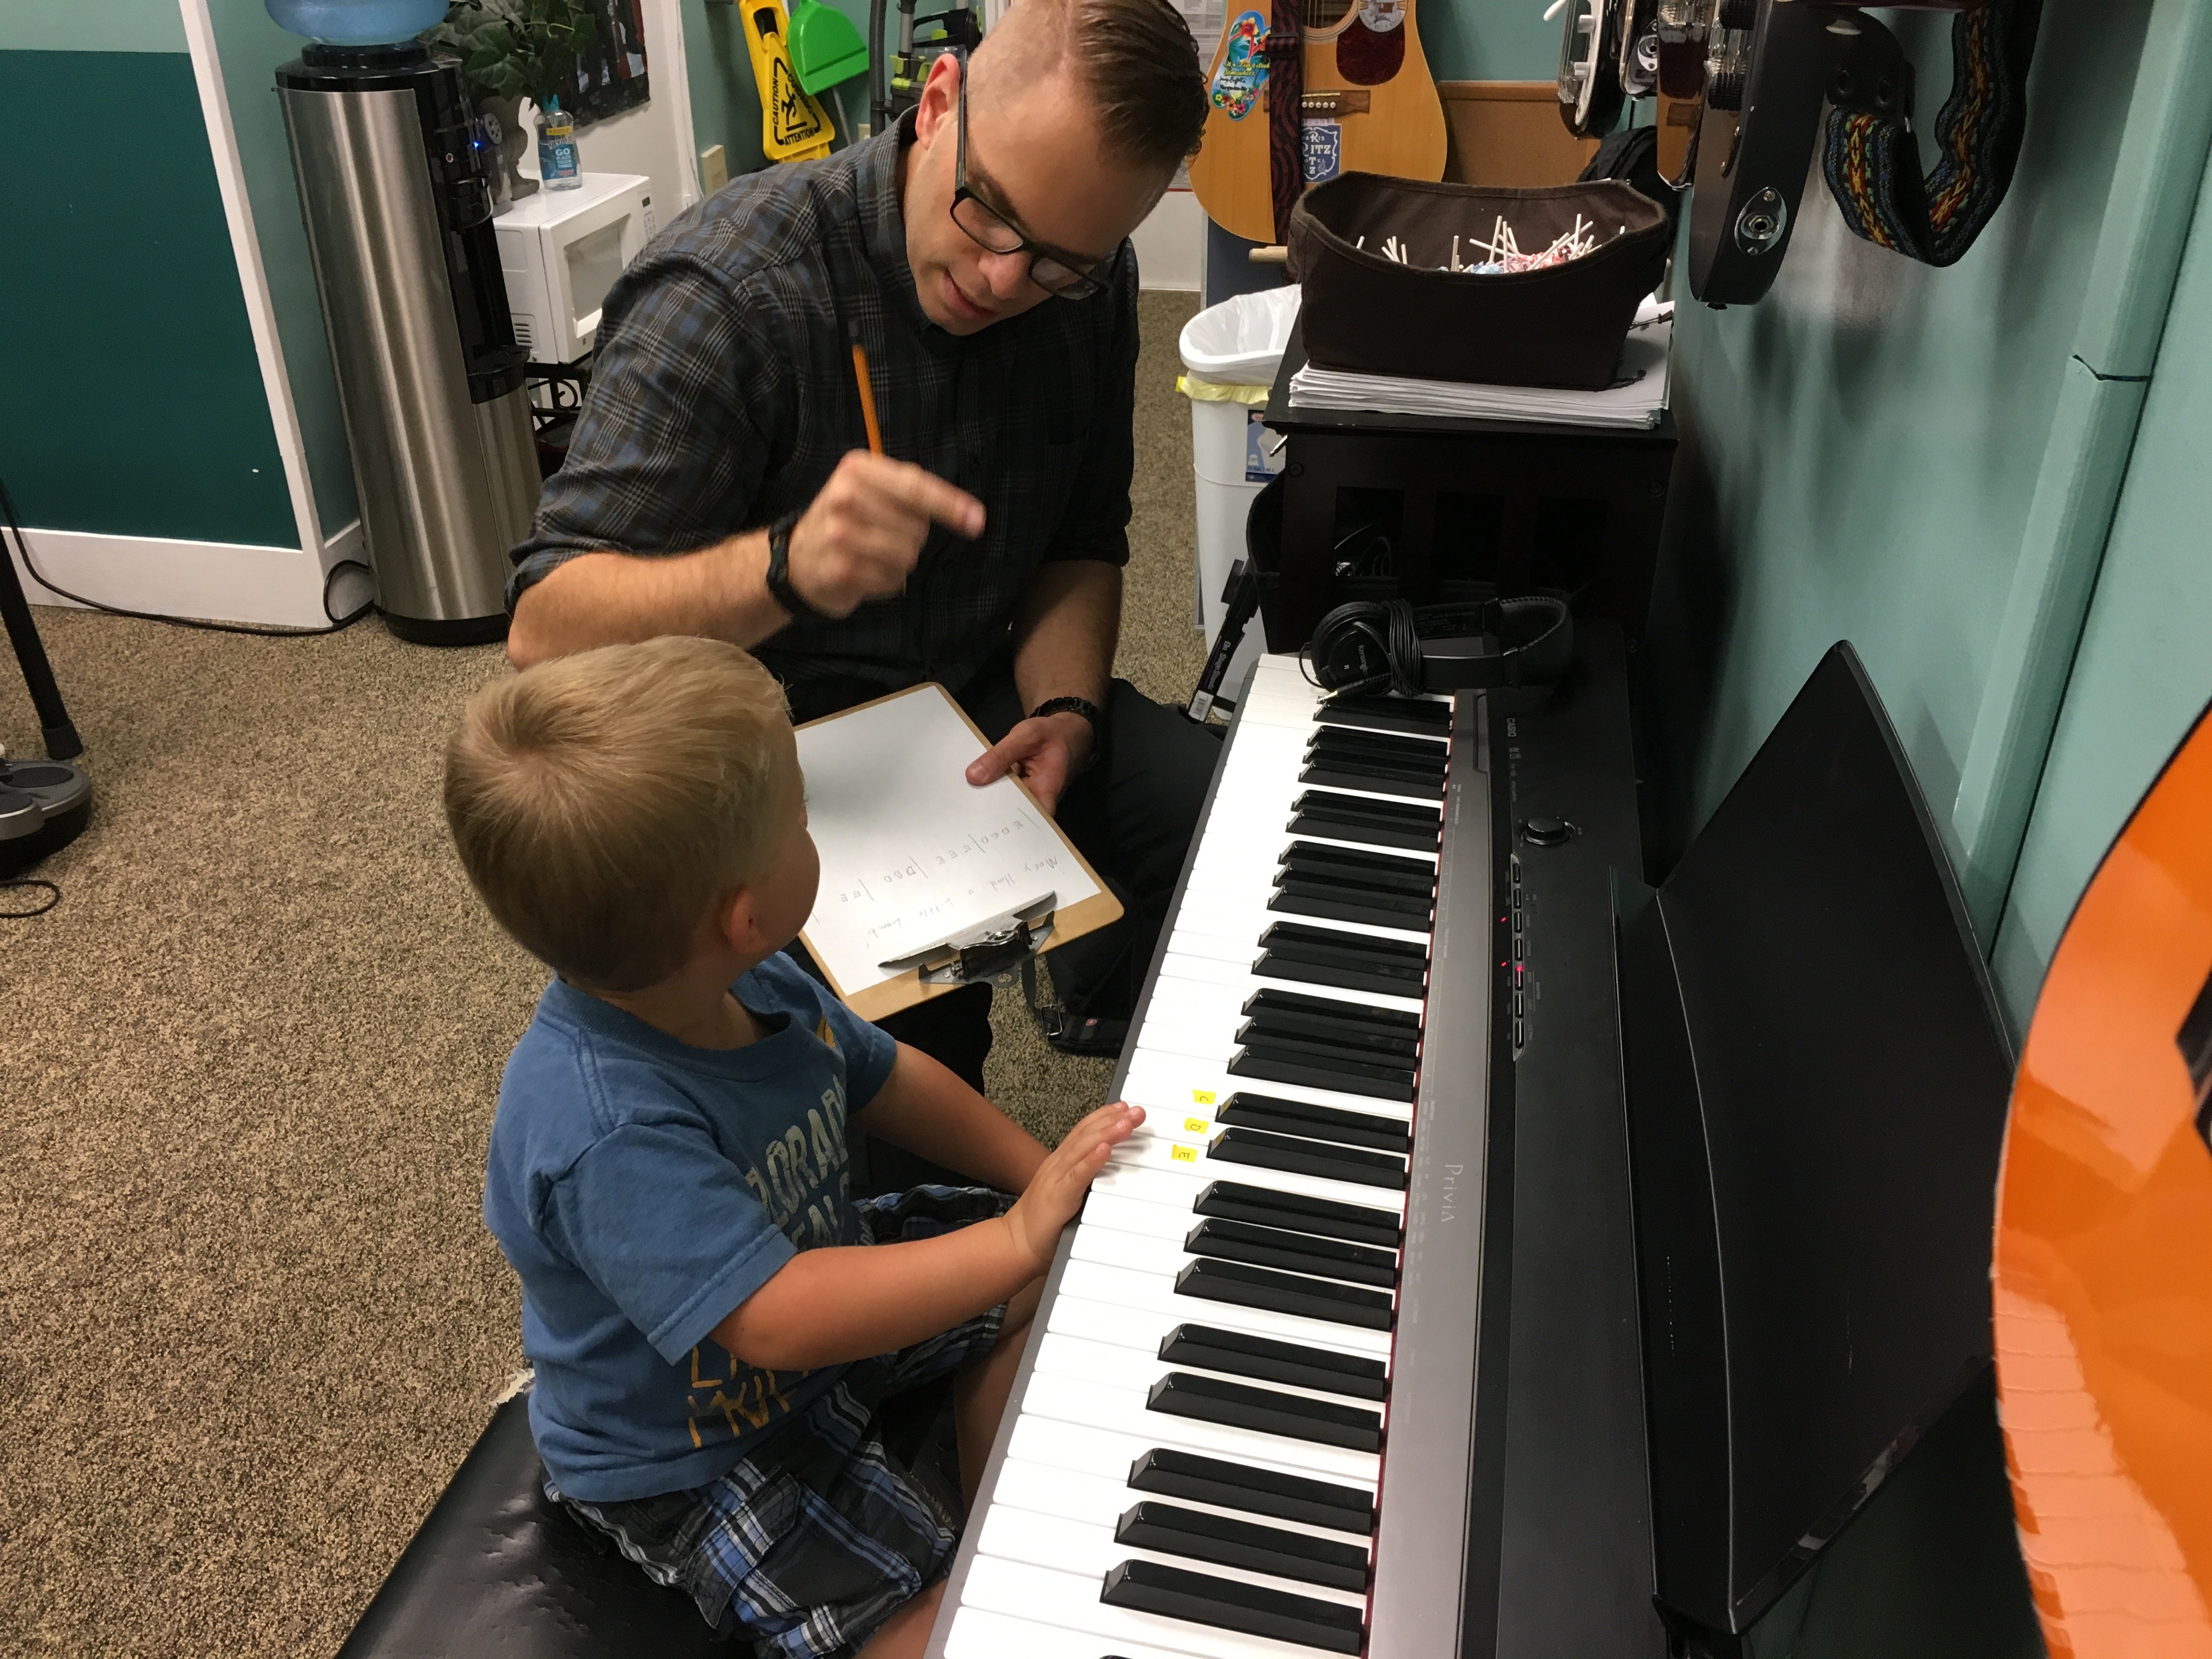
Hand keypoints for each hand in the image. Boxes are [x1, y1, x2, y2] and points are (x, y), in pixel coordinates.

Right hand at [783, 451, 984, 618]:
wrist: (796, 558)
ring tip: (874, 555)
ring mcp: (839, 533)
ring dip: (901, 563)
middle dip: (912, 537)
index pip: (915, 487)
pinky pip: (891, 580)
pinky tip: (864, 573)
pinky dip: (886, 582)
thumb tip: (970, 515)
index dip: (950, 505)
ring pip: (907, 556)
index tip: (977, 521)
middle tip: (883, 535)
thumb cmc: (846, 519)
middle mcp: (845, 496)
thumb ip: (913, 491)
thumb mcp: (871, 488)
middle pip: (917, 527)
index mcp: (858, 468)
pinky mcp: (839, 568)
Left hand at [967, 712, 1093, 815]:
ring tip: (961, 800)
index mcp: (1044, 792)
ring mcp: (1027, 796)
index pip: (1025, 820)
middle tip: (961, 810)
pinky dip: (989, 787)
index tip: (979, 823)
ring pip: (1004, 803)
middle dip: (987, 812)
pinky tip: (970, 787)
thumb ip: (1000, 756)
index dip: (1003, 824)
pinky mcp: (1018, 790)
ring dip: (986, 799)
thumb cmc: (1052, 735)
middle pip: (1010, 814)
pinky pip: (1002, 792)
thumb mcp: (1025, 737)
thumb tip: (972, 777)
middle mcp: (1037, 801)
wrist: (1066, 732)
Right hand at [1001, 1101, 1143, 1272]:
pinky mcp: (1057, 1197)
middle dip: (1112, 1120)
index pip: (1082, 1131)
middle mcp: (1057, 1164)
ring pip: (1082, 1149)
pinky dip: (1091, 1161)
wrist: (1017, 1242)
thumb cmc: (1044, 1220)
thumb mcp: (1065, 1190)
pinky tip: (1105, 1150)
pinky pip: (1076, 1176)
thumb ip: (1082, 1176)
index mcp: (1060, 1162)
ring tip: (1126, 1124)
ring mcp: (1056, 1179)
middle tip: (1137, 1111)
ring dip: (1106, 1134)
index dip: (1103, 1116)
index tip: (1124, 1106)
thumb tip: (1108, 1165)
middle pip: (1086, 1134)